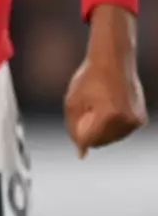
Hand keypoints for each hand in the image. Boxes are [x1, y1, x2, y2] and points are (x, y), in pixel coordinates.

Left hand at [65, 5, 145, 157]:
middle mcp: (125, 121)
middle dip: (88, 131)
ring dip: (100, 130)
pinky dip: (112, 126)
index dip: (77, 135)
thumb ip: (73, 128)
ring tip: (98, 105)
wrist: (113, 61)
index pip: (87, 140)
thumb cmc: (89, 79)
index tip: (75, 127)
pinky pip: (121, 132)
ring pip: (111, 139)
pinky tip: (108, 107)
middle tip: (86, 109)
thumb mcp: (73, 102)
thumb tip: (81, 154)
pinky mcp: (140, 119)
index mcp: (107, 116)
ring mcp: (135, 121)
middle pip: (99, 142)